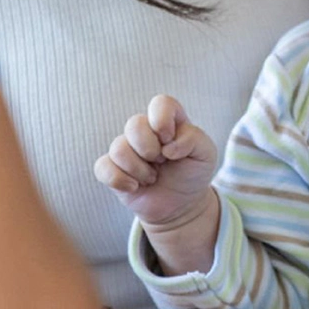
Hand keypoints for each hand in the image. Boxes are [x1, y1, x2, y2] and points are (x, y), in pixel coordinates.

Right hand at [94, 95, 218, 233]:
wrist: (181, 205)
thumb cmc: (192, 174)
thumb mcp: (206, 154)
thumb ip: (193, 139)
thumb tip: (168, 146)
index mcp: (168, 121)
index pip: (160, 103)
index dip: (162, 120)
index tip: (170, 140)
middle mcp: (145, 131)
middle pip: (134, 124)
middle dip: (149, 148)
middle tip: (162, 162)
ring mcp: (127, 150)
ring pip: (118, 149)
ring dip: (139, 169)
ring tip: (152, 178)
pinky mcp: (113, 169)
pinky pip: (102, 167)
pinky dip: (119, 180)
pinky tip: (134, 187)